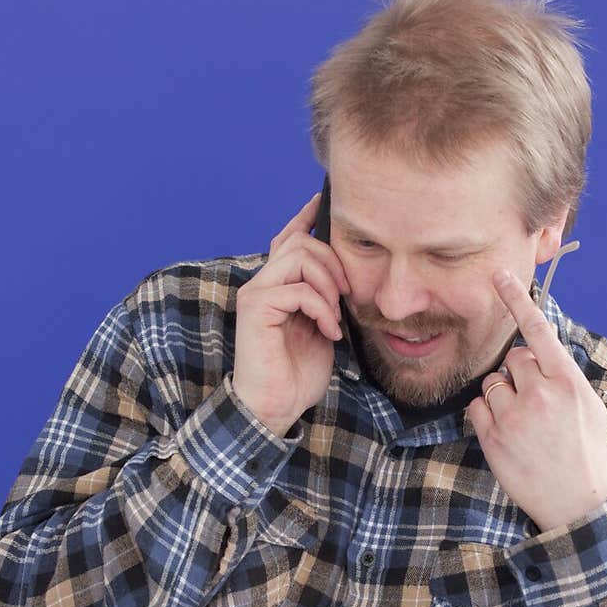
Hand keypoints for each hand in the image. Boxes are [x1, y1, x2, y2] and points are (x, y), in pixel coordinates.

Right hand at [232, 193, 350, 436]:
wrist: (276, 406)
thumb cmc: (298, 373)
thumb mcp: (323, 327)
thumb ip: (327, 298)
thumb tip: (349, 275)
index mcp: (278, 285)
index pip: (290, 237)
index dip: (308, 217)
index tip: (326, 201)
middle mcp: (262, 283)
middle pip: (300, 241)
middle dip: (333, 262)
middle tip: (346, 296)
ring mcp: (256, 294)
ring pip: (299, 256)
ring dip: (327, 285)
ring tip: (335, 317)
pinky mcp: (256, 309)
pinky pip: (297, 290)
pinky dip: (321, 309)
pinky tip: (329, 331)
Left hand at [466, 269, 606, 532]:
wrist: (580, 504)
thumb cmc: (589, 454)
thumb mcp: (589, 407)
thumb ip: (563, 377)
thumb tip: (542, 352)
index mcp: (569, 382)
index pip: (539, 330)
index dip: (517, 300)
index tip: (499, 276)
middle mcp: (540, 393)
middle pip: (513, 358)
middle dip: (519, 374)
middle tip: (535, 403)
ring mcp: (515, 416)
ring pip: (493, 382)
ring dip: (503, 397)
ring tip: (524, 424)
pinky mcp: (494, 438)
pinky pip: (477, 407)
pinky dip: (487, 416)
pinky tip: (508, 435)